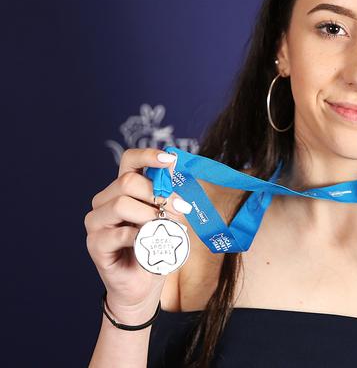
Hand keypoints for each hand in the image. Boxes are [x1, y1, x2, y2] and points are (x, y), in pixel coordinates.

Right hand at [84, 147, 191, 321]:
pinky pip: (116, 234)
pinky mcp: (95, 245)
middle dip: (157, 193)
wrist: (144, 284)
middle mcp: (105, 201)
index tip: (170, 159)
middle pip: (127, 181)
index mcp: (123, 189)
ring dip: (148, 214)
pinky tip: (146, 243)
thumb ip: (168, 196)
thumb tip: (176, 171)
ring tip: (162, 227)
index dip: (148, 155)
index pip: (130, 161)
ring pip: (120, 204)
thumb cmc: (156, 247)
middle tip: (178, 209)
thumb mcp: (168, 217)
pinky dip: (137, 237)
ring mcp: (96, 223)